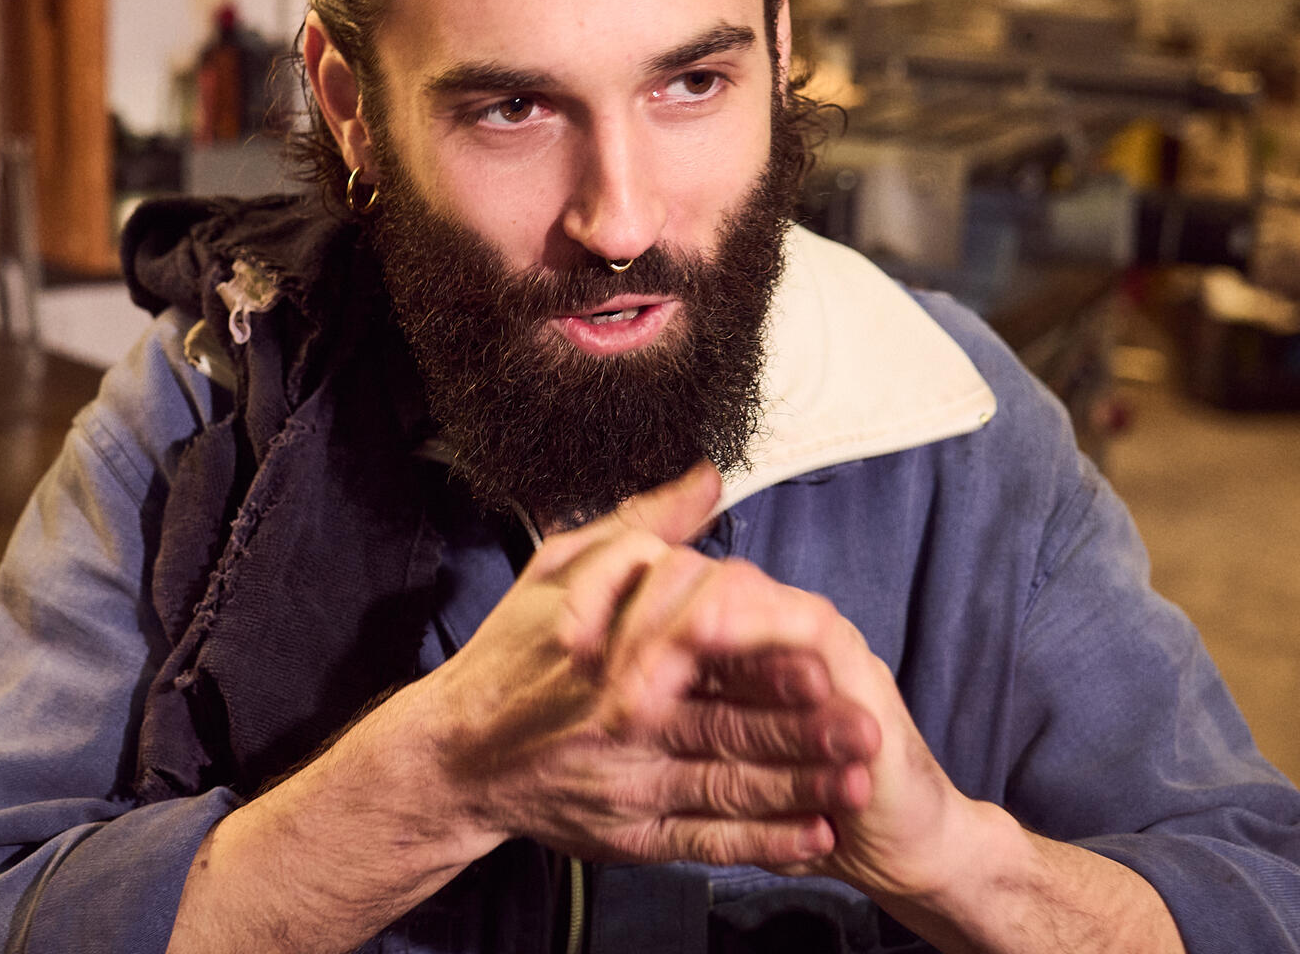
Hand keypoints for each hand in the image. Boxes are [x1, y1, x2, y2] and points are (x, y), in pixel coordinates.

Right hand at [426, 461, 903, 871]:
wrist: (455, 756)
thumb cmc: (510, 653)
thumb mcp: (562, 567)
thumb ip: (642, 525)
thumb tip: (707, 476)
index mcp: (612, 657)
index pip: (701, 660)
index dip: (766, 665)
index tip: (825, 663)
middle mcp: (625, 727)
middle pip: (728, 730)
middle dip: (804, 734)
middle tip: (868, 731)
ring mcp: (628, 790)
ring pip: (727, 791)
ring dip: (799, 792)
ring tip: (861, 787)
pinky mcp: (628, 839)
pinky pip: (703, 845)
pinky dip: (760, 846)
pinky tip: (812, 841)